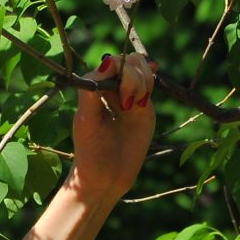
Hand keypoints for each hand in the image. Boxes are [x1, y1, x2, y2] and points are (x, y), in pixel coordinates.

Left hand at [70, 52, 156, 202]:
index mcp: (93, 88)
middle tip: (128, 106)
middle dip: (134, 77)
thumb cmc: (90, 152)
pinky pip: (149, 86)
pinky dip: (151, 83)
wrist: (106, 179)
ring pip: (141, 70)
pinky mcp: (143, 110)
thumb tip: (107, 61)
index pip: (112, 63)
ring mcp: (128, 98)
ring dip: (143, 82)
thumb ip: (92, 90)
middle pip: (130, 63)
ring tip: (135, 107)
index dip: (121, 71)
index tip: (121, 98)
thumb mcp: (87, 121)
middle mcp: (111, 89)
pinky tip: (149, 90)